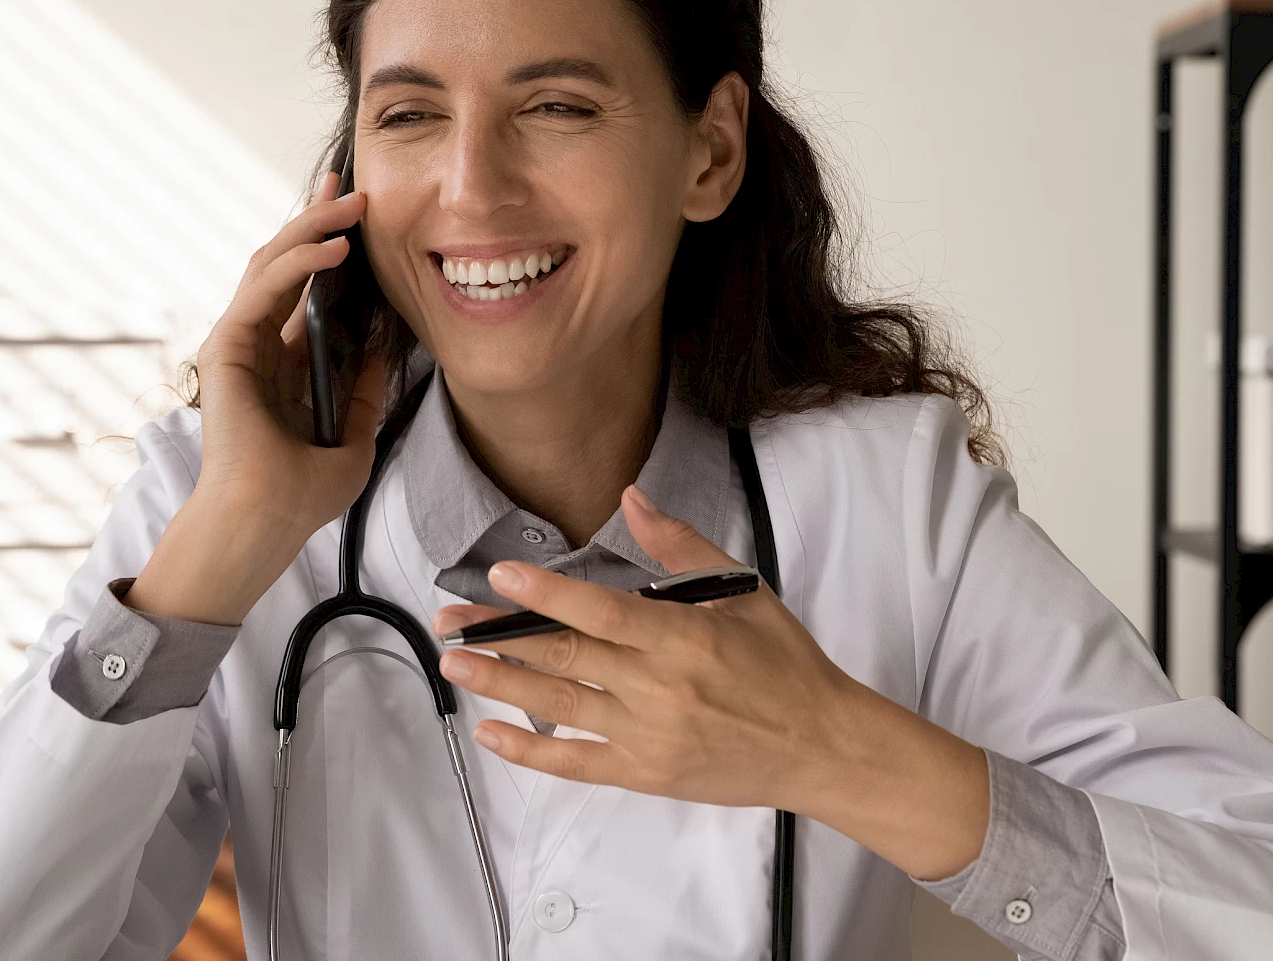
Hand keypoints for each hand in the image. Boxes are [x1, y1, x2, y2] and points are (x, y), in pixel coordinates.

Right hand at [192, 172, 392, 532]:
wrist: (266, 521)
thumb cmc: (302, 494)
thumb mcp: (355, 436)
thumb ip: (367, 393)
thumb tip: (389, 351)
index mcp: (280, 364)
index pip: (305, 291)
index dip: (329, 249)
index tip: (360, 219)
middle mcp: (256, 345)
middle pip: (286, 265)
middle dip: (318, 220)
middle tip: (352, 187)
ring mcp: (237, 342)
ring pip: (273, 263)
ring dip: (313, 227)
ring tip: (353, 204)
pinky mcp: (226, 344)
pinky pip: (266, 286)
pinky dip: (300, 261)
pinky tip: (337, 247)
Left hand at [431, 485, 992, 878]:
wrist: (822, 745)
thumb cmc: (784, 665)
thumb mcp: (742, 592)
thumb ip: (680, 546)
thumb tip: (632, 498)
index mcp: (684, 638)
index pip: (601, 611)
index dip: (546, 593)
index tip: (500, 575)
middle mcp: (659, 688)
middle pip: (565, 657)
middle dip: (500, 636)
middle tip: (451, 622)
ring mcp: (648, 736)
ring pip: (559, 707)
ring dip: (501, 685)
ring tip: (454, 666)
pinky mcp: (645, 774)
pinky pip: (576, 764)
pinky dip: (530, 753)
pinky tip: (490, 733)